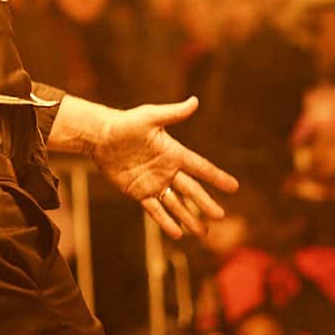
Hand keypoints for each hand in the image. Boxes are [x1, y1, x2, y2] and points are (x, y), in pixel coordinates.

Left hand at [90, 97, 238, 238]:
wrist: (100, 136)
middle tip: (220, 216)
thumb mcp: (150, 117)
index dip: (217, 177)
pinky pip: (155, 210)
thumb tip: (195, 101)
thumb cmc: (125, 123)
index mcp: (174, 153)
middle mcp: (167, 170)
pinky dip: (166, 222)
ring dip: (190, 218)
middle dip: (206, 203)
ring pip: (176, 204)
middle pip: (191, 190)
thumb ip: (172, 113)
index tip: (234, 187)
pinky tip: (177, 234)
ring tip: (203, 233)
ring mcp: (154, 183)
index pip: (200, 168)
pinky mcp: (139, 193)